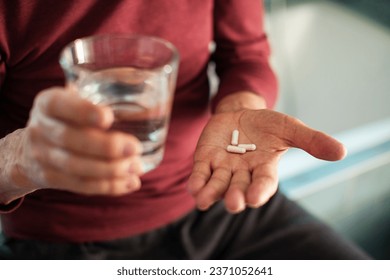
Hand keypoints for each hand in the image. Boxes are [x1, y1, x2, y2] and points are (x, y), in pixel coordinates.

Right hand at [1, 87, 143, 202]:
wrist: (27, 150)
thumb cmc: (65, 119)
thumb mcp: (71, 100)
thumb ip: (96, 93)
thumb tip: (144, 88)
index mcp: (47, 103)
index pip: (59, 105)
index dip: (83, 112)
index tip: (108, 117)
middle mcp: (41, 129)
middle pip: (70, 140)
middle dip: (105, 147)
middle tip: (134, 148)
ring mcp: (43, 156)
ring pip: (76, 167)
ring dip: (111, 170)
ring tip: (136, 167)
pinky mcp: (51, 179)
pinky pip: (81, 186)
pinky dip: (109, 186)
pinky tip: (131, 183)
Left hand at [187, 109, 345, 212]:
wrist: (241, 113)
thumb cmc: (267, 125)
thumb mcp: (290, 128)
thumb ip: (312, 141)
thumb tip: (342, 152)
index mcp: (264, 169)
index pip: (264, 183)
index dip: (260, 191)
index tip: (256, 198)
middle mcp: (243, 173)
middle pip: (239, 188)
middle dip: (236, 196)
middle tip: (235, 203)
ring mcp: (223, 168)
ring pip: (217, 184)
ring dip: (211, 193)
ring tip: (203, 201)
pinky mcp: (206, 160)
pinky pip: (201, 174)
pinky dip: (197, 182)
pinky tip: (193, 189)